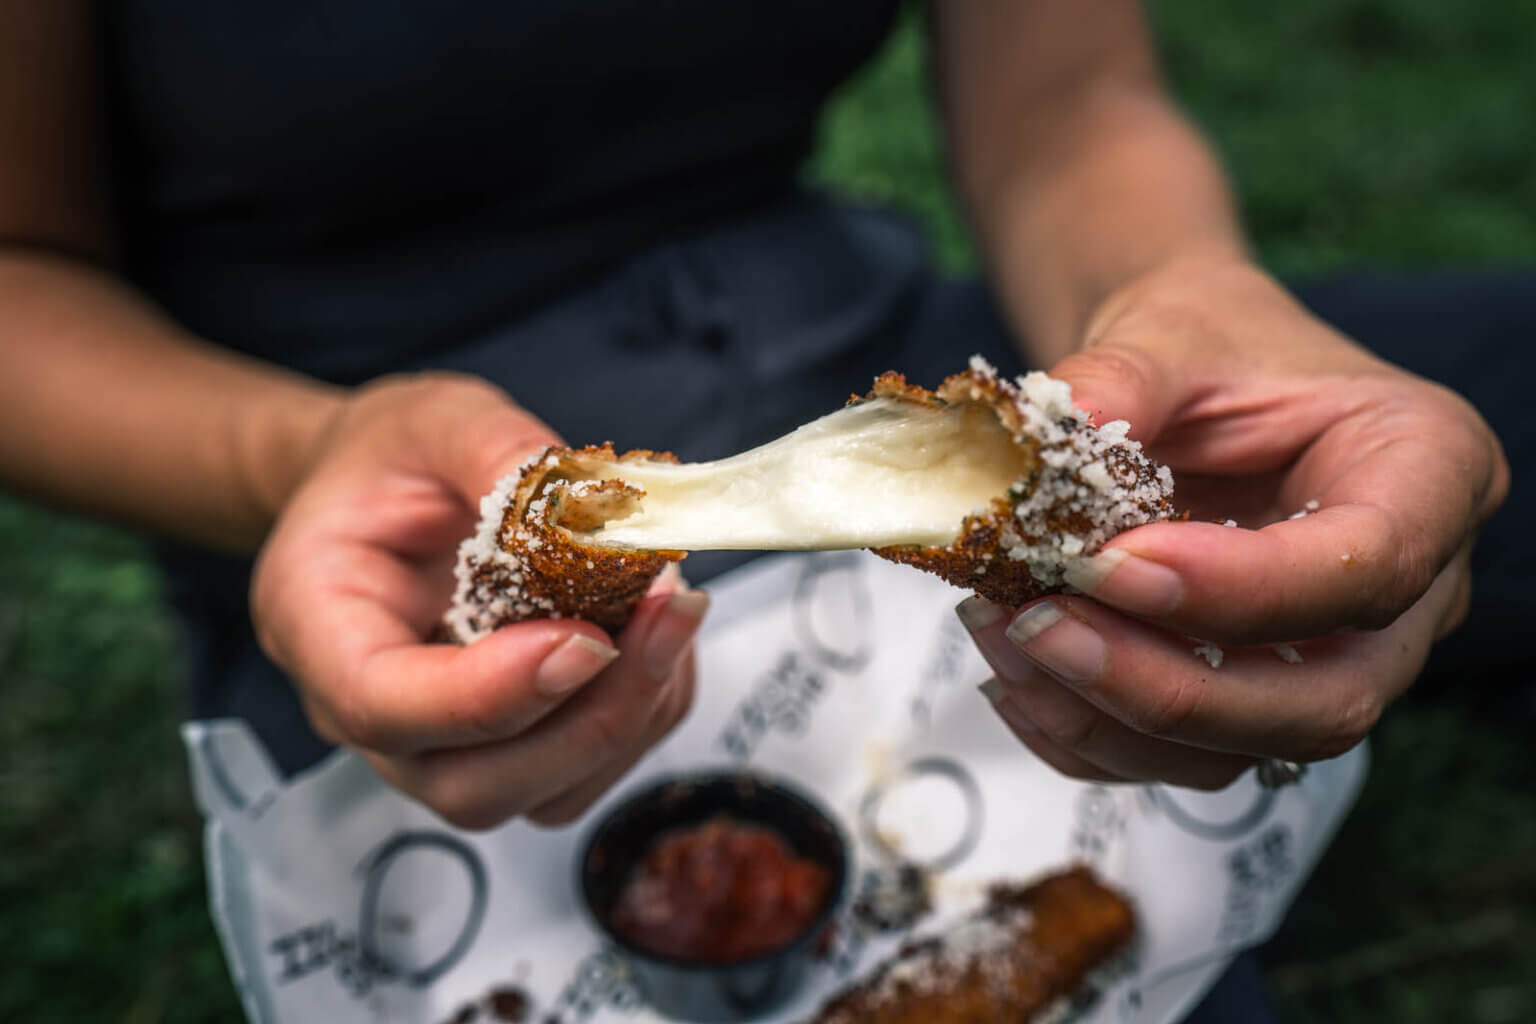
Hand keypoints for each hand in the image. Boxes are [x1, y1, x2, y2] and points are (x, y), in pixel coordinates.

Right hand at [251, 374, 705, 827]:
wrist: (386, 488)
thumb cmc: (391, 460)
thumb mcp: (436, 419)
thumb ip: (502, 453)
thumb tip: (592, 504)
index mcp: (319, 628)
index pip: (385, 706)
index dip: (492, 692)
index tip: (587, 638)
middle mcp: (370, 714)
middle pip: (474, 783)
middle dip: (590, 715)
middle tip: (665, 612)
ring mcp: (442, 746)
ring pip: (541, 793)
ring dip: (631, 715)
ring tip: (672, 610)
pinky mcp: (510, 747)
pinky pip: (586, 772)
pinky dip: (643, 713)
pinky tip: (659, 633)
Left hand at [964, 257, 1507, 788]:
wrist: (1186, 381)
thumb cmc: (1205, 347)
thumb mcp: (1170, 337)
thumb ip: (1116, 385)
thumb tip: (1036, 441)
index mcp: (1427, 473)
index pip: (1366, 567)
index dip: (1236, 589)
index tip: (1111, 563)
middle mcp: (1407, 592)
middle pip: (1323, 700)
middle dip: (1168, 686)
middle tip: (1040, 626)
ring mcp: (1335, 659)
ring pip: (1249, 747)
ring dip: (1109, 716)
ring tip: (1005, 635)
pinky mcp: (1258, 696)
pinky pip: (1184, 759)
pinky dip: (1088, 732)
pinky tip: (1014, 674)